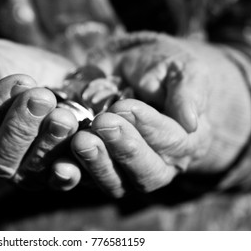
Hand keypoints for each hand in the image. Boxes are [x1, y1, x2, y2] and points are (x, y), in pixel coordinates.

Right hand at [0, 39, 80, 189]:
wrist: (28, 82)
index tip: (21, 79)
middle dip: (21, 127)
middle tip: (43, 97)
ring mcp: (18, 172)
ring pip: (29, 172)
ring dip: (48, 145)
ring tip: (64, 117)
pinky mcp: (47, 175)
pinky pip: (57, 181)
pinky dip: (68, 171)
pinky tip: (79, 150)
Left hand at [70, 32, 250, 196]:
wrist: (129, 72)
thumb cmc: (158, 69)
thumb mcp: (180, 67)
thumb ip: (187, 89)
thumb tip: (191, 121)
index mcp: (185, 141)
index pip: (173, 142)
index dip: (149, 126)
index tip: (125, 106)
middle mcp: (160, 164)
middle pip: (147, 173)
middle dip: (124, 149)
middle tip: (102, 123)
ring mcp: (127, 172)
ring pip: (117, 183)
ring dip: (98, 164)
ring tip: (81, 140)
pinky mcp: (98, 171)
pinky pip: (86, 181)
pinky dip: (72, 173)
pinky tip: (59, 160)